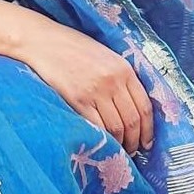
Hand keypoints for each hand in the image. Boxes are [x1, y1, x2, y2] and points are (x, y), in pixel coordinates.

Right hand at [16, 15, 152, 153]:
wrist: (45, 42)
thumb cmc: (75, 48)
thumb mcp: (106, 56)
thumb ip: (121, 77)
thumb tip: (132, 107)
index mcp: (124, 69)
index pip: (144, 106)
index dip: (148, 129)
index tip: (147, 142)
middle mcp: (113, 81)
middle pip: (132, 120)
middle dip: (135, 141)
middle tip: (133, 151)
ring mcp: (95, 91)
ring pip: (116, 127)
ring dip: (120, 143)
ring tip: (118, 149)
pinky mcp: (78, 99)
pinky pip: (97, 126)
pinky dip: (103, 138)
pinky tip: (102, 142)